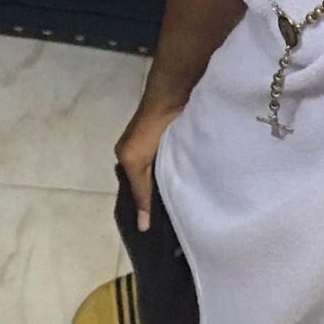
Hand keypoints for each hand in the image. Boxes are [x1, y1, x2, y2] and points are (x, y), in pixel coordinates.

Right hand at [115, 97, 184, 231]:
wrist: (173, 96)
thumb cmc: (149, 128)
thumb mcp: (137, 161)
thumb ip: (141, 191)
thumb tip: (142, 227)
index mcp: (128, 156)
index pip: (136, 188)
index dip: (144, 205)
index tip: (157, 227)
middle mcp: (143, 152)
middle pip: (151, 180)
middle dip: (160, 196)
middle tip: (177, 220)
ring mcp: (163, 145)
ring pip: (167, 172)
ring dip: (175, 185)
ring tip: (187, 208)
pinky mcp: (180, 139)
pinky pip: (181, 161)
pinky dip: (185, 172)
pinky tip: (194, 185)